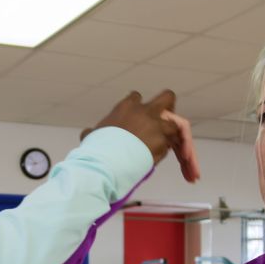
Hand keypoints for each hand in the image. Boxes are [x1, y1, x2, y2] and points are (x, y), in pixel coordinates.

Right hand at [82, 90, 200, 182]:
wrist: (104, 162)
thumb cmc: (95, 151)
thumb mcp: (92, 136)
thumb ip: (94, 132)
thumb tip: (88, 133)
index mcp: (125, 107)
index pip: (137, 98)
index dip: (140, 109)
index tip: (138, 119)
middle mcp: (144, 111)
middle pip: (167, 97)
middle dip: (170, 106)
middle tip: (167, 120)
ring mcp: (156, 125)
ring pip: (176, 125)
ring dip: (174, 138)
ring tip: (174, 156)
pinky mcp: (163, 141)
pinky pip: (174, 146)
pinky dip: (175, 156)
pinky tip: (169, 166)